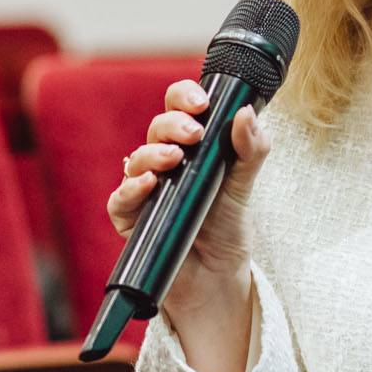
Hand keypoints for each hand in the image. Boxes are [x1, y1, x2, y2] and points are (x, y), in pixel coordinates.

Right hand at [107, 79, 270, 307]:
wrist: (217, 274)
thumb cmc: (226, 226)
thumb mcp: (244, 185)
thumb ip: (251, 149)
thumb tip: (246, 112)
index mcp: (191, 146)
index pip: (178, 107)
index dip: (184, 97)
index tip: (201, 102)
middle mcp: (164, 162)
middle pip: (157, 128)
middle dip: (173, 125)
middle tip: (194, 134)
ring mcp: (145, 189)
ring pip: (136, 159)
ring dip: (154, 153)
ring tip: (175, 159)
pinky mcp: (131, 219)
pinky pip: (120, 199)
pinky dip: (132, 189)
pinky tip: (149, 184)